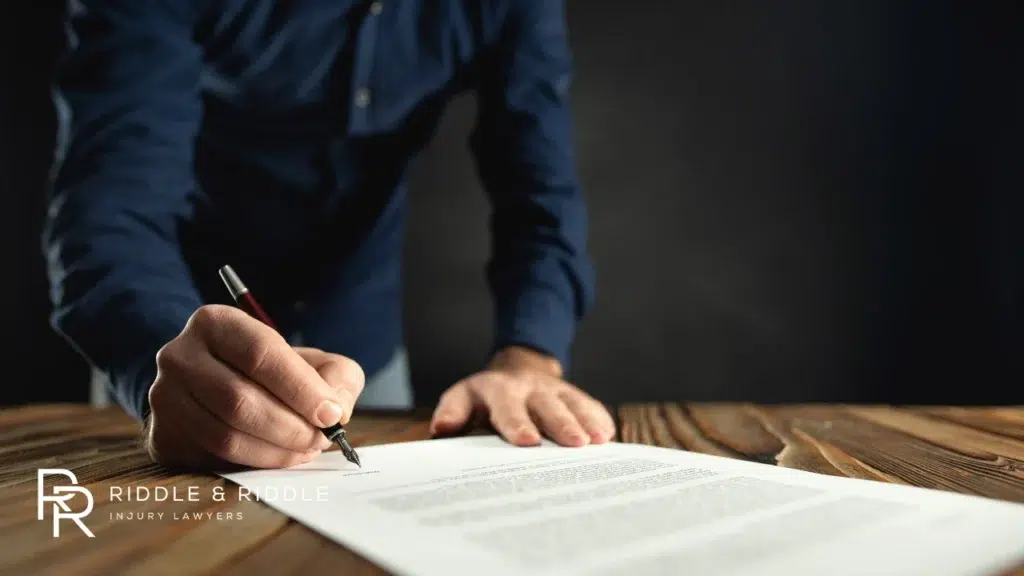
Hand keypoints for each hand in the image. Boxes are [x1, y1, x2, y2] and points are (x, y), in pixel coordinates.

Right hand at [144, 304, 364, 468]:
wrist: (215, 387)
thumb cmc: (272, 372)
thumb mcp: (311, 359)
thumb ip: (336, 376)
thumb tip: (336, 410)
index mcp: (215, 323)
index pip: (259, 353)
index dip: (299, 387)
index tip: (330, 413)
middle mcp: (179, 356)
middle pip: (240, 399)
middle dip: (291, 426)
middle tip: (321, 438)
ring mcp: (165, 398)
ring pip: (226, 435)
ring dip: (276, 450)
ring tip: (306, 448)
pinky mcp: (163, 437)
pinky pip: (214, 459)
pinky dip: (256, 464)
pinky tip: (279, 456)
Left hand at [429, 346, 614, 446]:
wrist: (516, 370)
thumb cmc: (485, 399)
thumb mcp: (463, 398)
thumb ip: (452, 413)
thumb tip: (441, 428)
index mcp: (497, 389)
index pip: (506, 406)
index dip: (517, 423)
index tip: (528, 441)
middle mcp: (528, 386)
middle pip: (546, 406)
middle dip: (561, 424)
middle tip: (575, 444)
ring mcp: (554, 388)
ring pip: (572, 404)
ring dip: (586, 421)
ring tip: (598, 441)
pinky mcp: (573, 394)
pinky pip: (590, 405)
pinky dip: (600, 419)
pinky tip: (608, 436)